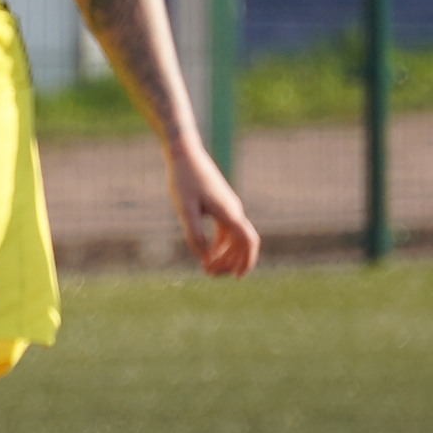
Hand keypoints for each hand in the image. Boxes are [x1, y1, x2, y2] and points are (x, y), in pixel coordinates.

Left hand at [166, 139, 259, 276]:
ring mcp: (228, 207)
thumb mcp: (185, 210)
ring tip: (206, 268)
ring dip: (224, 255)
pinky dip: (219, 244)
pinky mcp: (220, 204)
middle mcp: (233, 210)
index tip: (237, 277)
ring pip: (233, 238)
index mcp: (228, 212)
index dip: (246, 261)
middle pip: (241, 243)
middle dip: (230, 262)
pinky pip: (226, 230)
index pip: (247, 241)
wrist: (185, 154)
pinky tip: (206, 253)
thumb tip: (205, 257)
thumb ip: (195, 234)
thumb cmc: (184, 180)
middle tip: (209, 274)